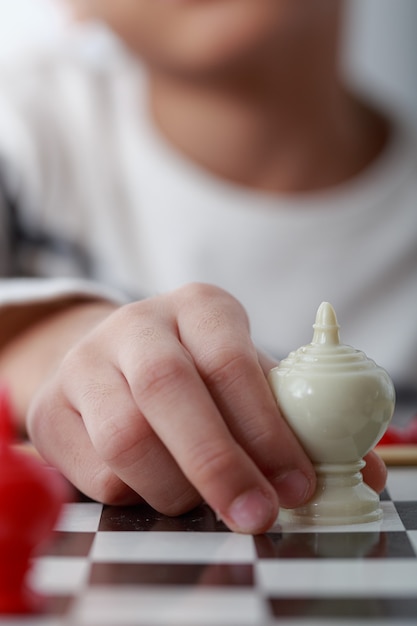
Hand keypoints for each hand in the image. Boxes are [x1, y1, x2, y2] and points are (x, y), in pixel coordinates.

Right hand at [27, 283, 316, 532]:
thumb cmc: (198, 376)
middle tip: (256, 516)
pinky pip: (96, 472)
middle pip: (169, 390)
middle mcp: (136, 324)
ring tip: (201, 501)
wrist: (114, 363)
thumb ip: (297, 419)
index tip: (296, 485)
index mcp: (198, 307)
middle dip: (218, 464)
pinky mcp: (50, 409)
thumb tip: (361, 471)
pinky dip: (135, 495)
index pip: (230, 360)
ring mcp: (85, 363)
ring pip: (127, 437)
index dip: (266, 429)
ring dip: (176, 487)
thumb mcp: (247, 381)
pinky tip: (155, 486)